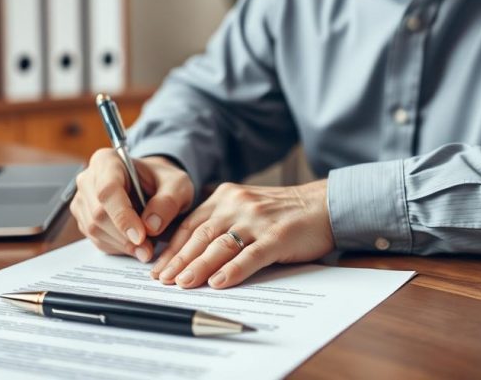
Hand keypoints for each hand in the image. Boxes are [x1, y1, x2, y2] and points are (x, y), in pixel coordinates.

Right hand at [70, 150, 194, 262]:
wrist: (153, 187)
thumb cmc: (163, 181)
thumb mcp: (177, 185)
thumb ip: (168, 201)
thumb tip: (151, 226)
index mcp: (107, 161)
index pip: (108, 190)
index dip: (122, 216)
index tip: (141, 236)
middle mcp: (88, 179)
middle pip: (99, 214)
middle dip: (125, 236)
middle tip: (148, 249)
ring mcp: (82, 200)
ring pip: (95, 230)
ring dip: (122, 244)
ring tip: (146, 247)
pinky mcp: (83, 219)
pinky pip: (96, 240)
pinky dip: (117, 247)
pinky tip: (134, 244)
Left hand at [150, 179, 334, 289]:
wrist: (324, 204)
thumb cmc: (283, 212)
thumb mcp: (245, 207)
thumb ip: (221, 222)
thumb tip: (190, 252)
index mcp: (225, 197)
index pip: (190, 225)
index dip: (171, 248)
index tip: (157, 268)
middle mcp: (237, 205)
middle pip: (200, 236)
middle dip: (178, 260)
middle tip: (161, 281)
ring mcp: (257, 220)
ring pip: (220, 245)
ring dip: (198, 266)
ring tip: (182, 283)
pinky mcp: (277, 236)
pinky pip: (250, 255)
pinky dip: (233, 270)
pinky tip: (218, 282)